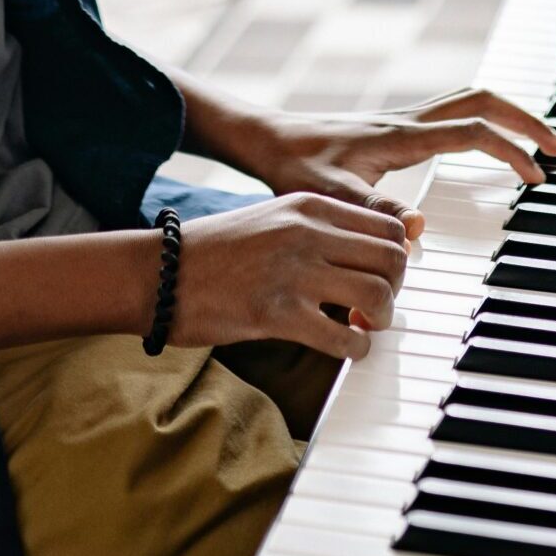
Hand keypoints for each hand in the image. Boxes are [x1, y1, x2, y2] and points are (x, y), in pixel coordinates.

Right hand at [165, 194, 410, 360]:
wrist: (159, 273)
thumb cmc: (215, 252)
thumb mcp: (273, 219)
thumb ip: (319, 230)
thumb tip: (367, 256)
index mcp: (309, 205)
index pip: (389, 226)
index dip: (396, 258)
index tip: (382, 278)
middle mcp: (308, 232)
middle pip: (393, 259)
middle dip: (395, 290)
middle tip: (375, 308)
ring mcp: (293, 272)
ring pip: (377, 296)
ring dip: (379, 321)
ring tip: (361, 329)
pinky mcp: (276, 314)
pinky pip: (343, 338)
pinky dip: (355, 350)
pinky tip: (344, 350)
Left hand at [245, 91, 555, 237]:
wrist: (266, 140)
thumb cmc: (293, 168)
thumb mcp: (328, 197)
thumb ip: (371, 211)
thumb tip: (418, 228)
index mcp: (401, 136)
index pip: (474, 133)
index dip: (512, 151)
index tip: (538, 177)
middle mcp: (408, 122)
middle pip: (483, 101)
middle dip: (527, 120)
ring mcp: (404, 122)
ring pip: (470, 102)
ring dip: (508, 116)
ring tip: (537, 144)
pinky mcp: (397, 130)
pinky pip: (454, 115)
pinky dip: (483, 123)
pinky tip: (487, 146)